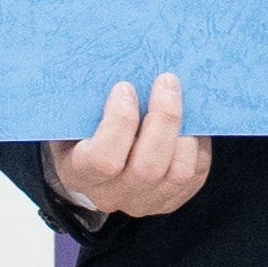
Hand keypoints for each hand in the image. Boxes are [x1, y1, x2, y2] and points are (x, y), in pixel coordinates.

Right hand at [47, 75, 210, 219]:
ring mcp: (144, 202)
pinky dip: (197, 144)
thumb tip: (116, 64)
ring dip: (185, 130)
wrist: (89, 166)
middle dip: (163, 119)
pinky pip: (195, 174)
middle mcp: (112, 195)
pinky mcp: (170, 200)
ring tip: (180, 96)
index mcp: (78, 173)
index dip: (120, 122)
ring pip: (178, 173)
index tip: (125, 87)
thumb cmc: (78, 130)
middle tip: (166, 81)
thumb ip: (86, 101)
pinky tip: (189, 120)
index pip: (104, 160)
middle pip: (148, 168)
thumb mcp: (70, 116)